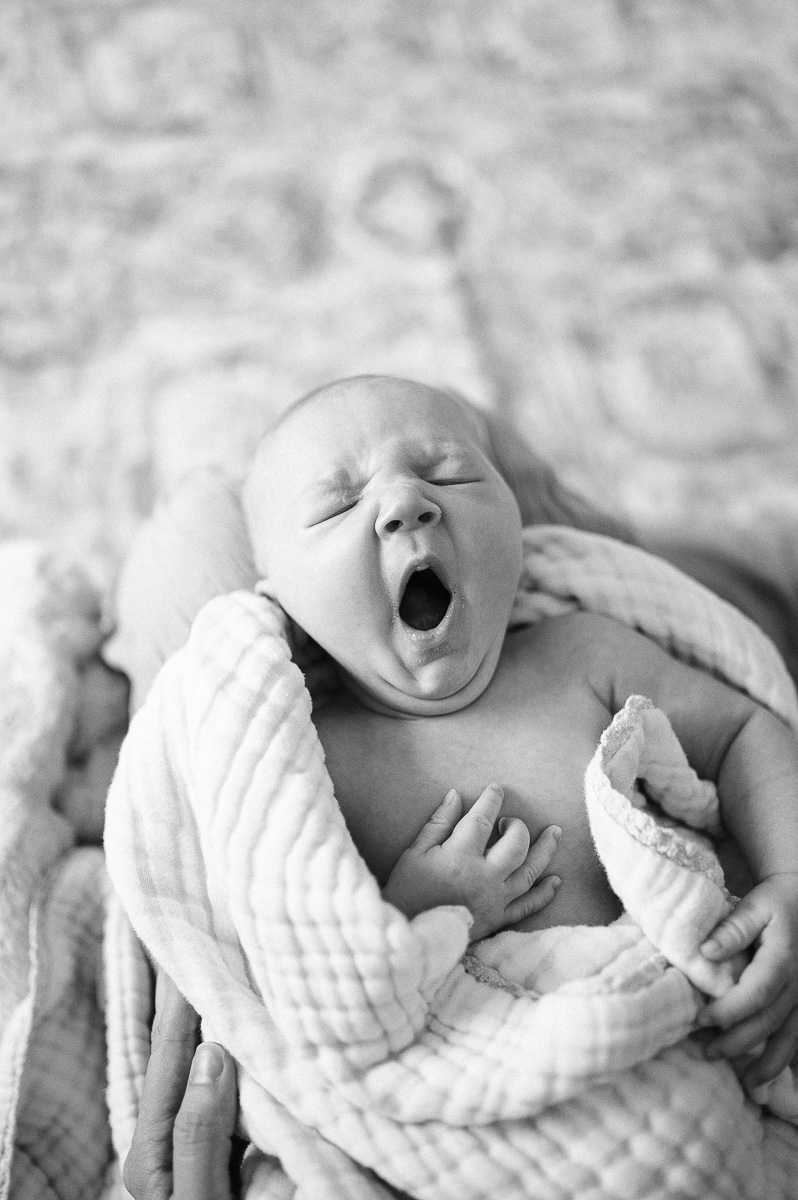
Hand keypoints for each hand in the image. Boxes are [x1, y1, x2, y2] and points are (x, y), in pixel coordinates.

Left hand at [124, 969, 242, 1199]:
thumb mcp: (200, 1199)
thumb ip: (200, 1136)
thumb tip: (211, 1053)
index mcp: (150, 1154)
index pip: (166, 1062)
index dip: (177, 1005)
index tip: (188, 954)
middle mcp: (164, 1143)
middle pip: (178, 1058)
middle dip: (187, 1002)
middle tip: (198, 945)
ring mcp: (190, 1145)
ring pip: (204, 1069)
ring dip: (216, 1023)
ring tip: (221, 974)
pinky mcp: (221, 1151)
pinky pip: (229, 1090)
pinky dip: (238, 1054)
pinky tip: (246, 1031)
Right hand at [382, 784, 561, 940]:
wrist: (410, 938)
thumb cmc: (407, 893)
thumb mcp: (415, 853)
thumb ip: (438, 823)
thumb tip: (455, 795)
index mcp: (460, 856)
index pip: (482, 819)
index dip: (491, 800)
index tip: (496, 789)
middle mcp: (485, 876)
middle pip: (515, 843)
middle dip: (517, 826)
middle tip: (508, 821)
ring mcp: (496, 899)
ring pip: (530, 871)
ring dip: (545, 850)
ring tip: (555, 833)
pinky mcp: (499, 919)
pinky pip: (529, 906)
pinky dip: (545, 893)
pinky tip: (555, 880)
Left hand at [699, 873, 797, 1085]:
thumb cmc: (776, 903)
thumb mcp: (755, 906)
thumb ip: (733, 929)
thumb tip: (705, 952)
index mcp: (783, 959)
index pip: (756, 994)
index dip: (728, 1010)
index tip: (700, 1019)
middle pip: (769, 1021)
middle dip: (739, 1042)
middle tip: (707, 1052)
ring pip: (790, 1037)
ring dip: (767, 1062)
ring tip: (745, 1082)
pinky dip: (785, 1059)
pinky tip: (768, 1077)